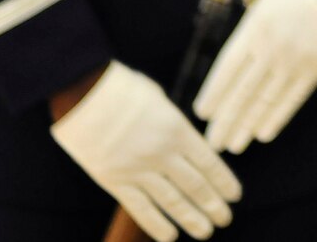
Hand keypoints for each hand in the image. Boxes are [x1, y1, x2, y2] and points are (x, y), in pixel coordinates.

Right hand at [50, 61, 240, 241]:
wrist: (82, 94)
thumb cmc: (122, 89)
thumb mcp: (160, 100)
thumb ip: (174, 125)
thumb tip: (185, 143)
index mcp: (177, 129)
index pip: (208, 163)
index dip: (224, 182)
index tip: (234, 196)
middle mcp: (162, 153)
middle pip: (195, 186)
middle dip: (213, 205)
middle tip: (225, 219)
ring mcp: (137, 170)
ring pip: (171, 202)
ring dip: (191, 219)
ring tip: (205, 232)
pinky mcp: (114, 181)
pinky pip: (140, 208)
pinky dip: (156, 225)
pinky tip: (169, 237)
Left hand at [193, 0, 316, 153]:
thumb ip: (257, 9)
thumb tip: (248, 16)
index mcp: (255, 28)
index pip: (227, 69)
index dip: (214, 93)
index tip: (203, 112)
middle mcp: (269, 50)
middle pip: (242, 92)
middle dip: (226, 120)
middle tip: (214, 141)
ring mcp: (292, 62)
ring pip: (264, 101)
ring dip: (247, 125)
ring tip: (235, 145)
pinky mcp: (315, 70)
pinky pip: (292, 100)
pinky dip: (277, 118)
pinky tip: (264, 134)